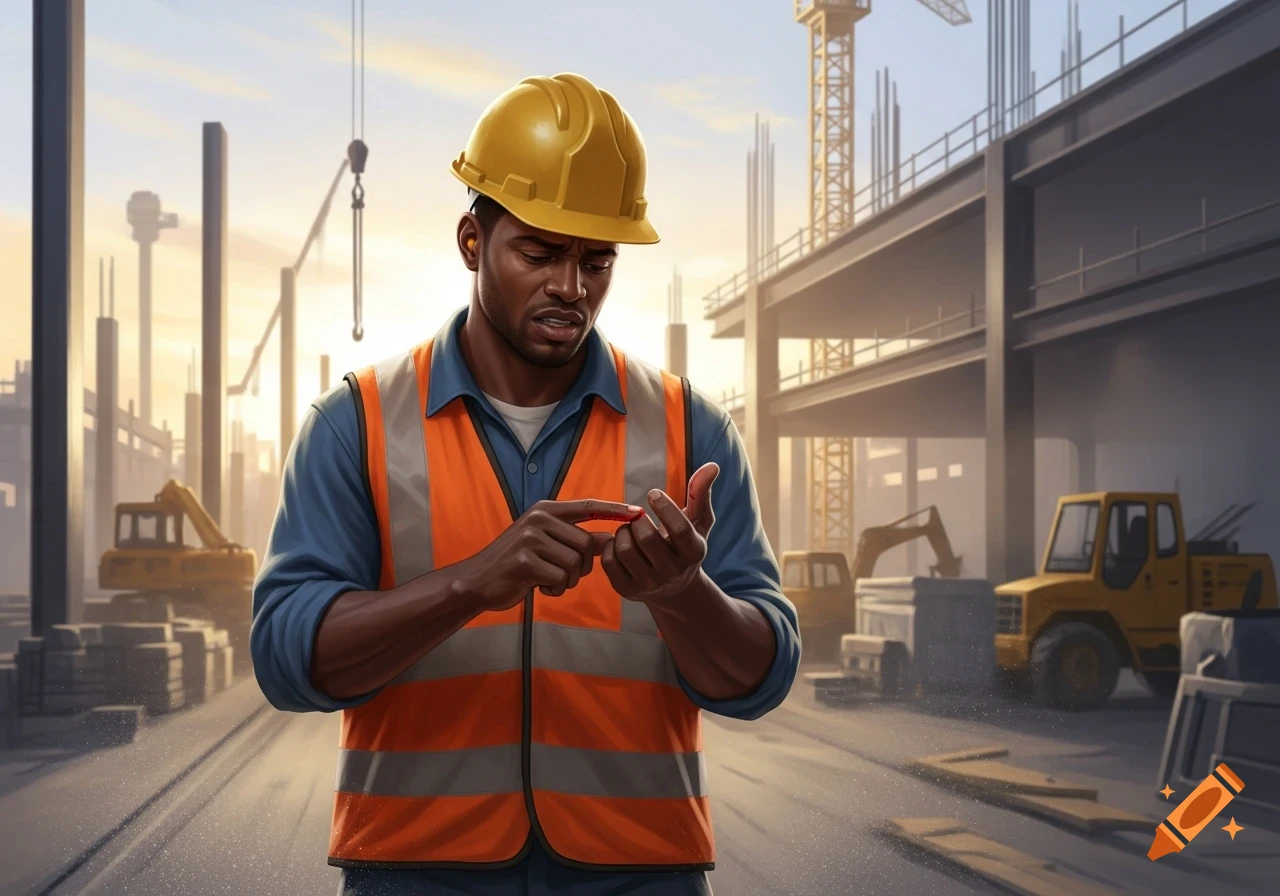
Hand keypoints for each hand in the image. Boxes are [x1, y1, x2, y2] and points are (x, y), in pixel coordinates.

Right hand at [458, 499, 642, 610]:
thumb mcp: (547, 545)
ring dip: (567, 580)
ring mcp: (530, 538)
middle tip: (563, 575)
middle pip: (586, 543)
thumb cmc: (516, 564)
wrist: (478, 581)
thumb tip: (611, 538)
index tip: (639, 513)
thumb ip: (576, 540)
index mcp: (546, 510)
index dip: (615, 510)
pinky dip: (554, 589)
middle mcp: (539, 518)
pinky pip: (559, 577)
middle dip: (582, 567)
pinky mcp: (524, 560)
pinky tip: (538, 586)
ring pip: (575, 563)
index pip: (589, 506)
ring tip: (547, 579)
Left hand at [601, 463, 718, 606]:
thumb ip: (701, 494)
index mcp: (694, 553)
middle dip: (638, 520)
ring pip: (625, 550)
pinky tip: (620, 543)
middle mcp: (673, 573)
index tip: (652, 493)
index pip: (680, 529)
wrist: (674, 589)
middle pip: (646, 539)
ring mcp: (650, 585)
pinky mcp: (628, 591)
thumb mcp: (698, 522)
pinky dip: (610, 546)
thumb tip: (712, 466)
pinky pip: (609, 562)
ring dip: (623, 531)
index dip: (664, 507)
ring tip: (630, 529)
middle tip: (638, 516)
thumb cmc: (685, 546)